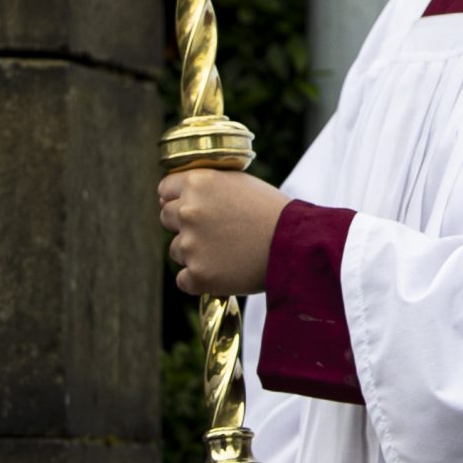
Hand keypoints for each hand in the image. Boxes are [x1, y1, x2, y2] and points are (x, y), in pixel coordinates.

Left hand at [158, 170, 287, 297]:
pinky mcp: (198, 275)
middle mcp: (188, 211)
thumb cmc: (273, 212)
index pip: (165, 190)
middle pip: (166, 218)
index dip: (177, 198)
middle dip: (185, 225)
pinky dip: (200, 279)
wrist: (297, 245)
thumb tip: (171, 198)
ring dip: (195, 252)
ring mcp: (191, 245)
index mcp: (198, 183)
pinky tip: (224, 271)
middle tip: (216, 231)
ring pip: (176, 250)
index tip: (193, 208)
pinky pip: (184, 279)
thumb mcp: (239, 183)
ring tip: (228, 252)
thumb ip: (207, 186)